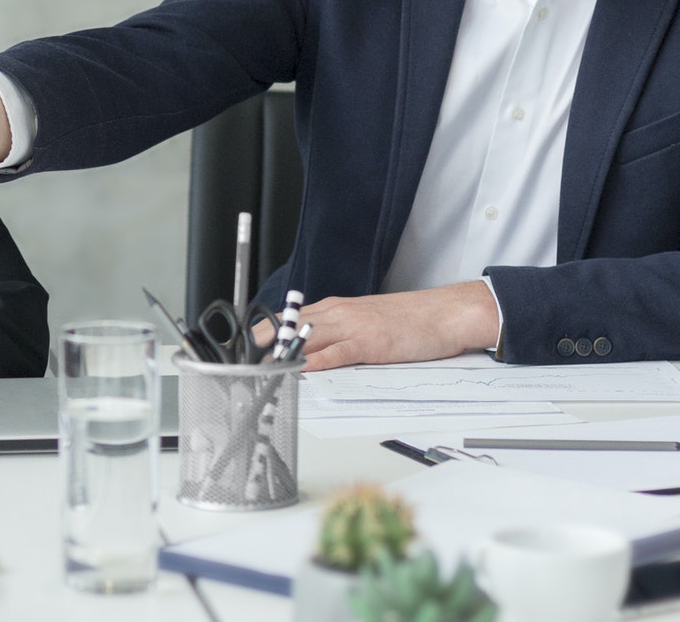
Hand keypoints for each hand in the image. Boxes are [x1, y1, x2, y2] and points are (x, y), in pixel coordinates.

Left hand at [248, 283, 500, 371]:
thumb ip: (338, 335)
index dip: (259, 335)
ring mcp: (352, 326)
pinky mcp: (369, 342)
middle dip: (258, 346)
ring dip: (278, 355)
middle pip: (286, 328)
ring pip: (305, 339)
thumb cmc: (410, 320)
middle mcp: (337, 313)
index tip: (237, 348)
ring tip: (253, 369)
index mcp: (334, 309)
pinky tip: (297, 370)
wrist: (446, 313)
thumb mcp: (366, 322)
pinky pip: (335, 353)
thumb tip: (312, 354)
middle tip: (233, 362)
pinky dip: (314, 362)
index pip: (286, 320)